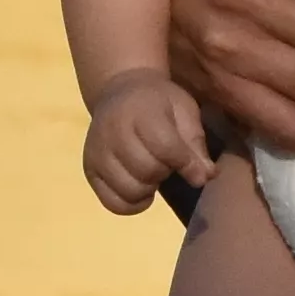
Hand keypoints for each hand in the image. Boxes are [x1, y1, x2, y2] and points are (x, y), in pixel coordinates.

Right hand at [78, 69, 211, 213]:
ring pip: (130, 190)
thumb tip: (204, 177)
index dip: (186, 163)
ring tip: (152, 171)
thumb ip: (195, 143)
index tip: (196, 168)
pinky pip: (113, 203)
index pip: (165, 147)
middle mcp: (112, 132)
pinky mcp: (89, 170)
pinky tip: (140, 188)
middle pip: (147, 171)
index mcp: (140, 110)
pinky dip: (132, 203)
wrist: (119, 92)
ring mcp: (96, 153)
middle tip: (167, 161)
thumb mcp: (184, 111)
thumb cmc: (159, 102)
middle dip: (165, 171)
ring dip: (149, 187)